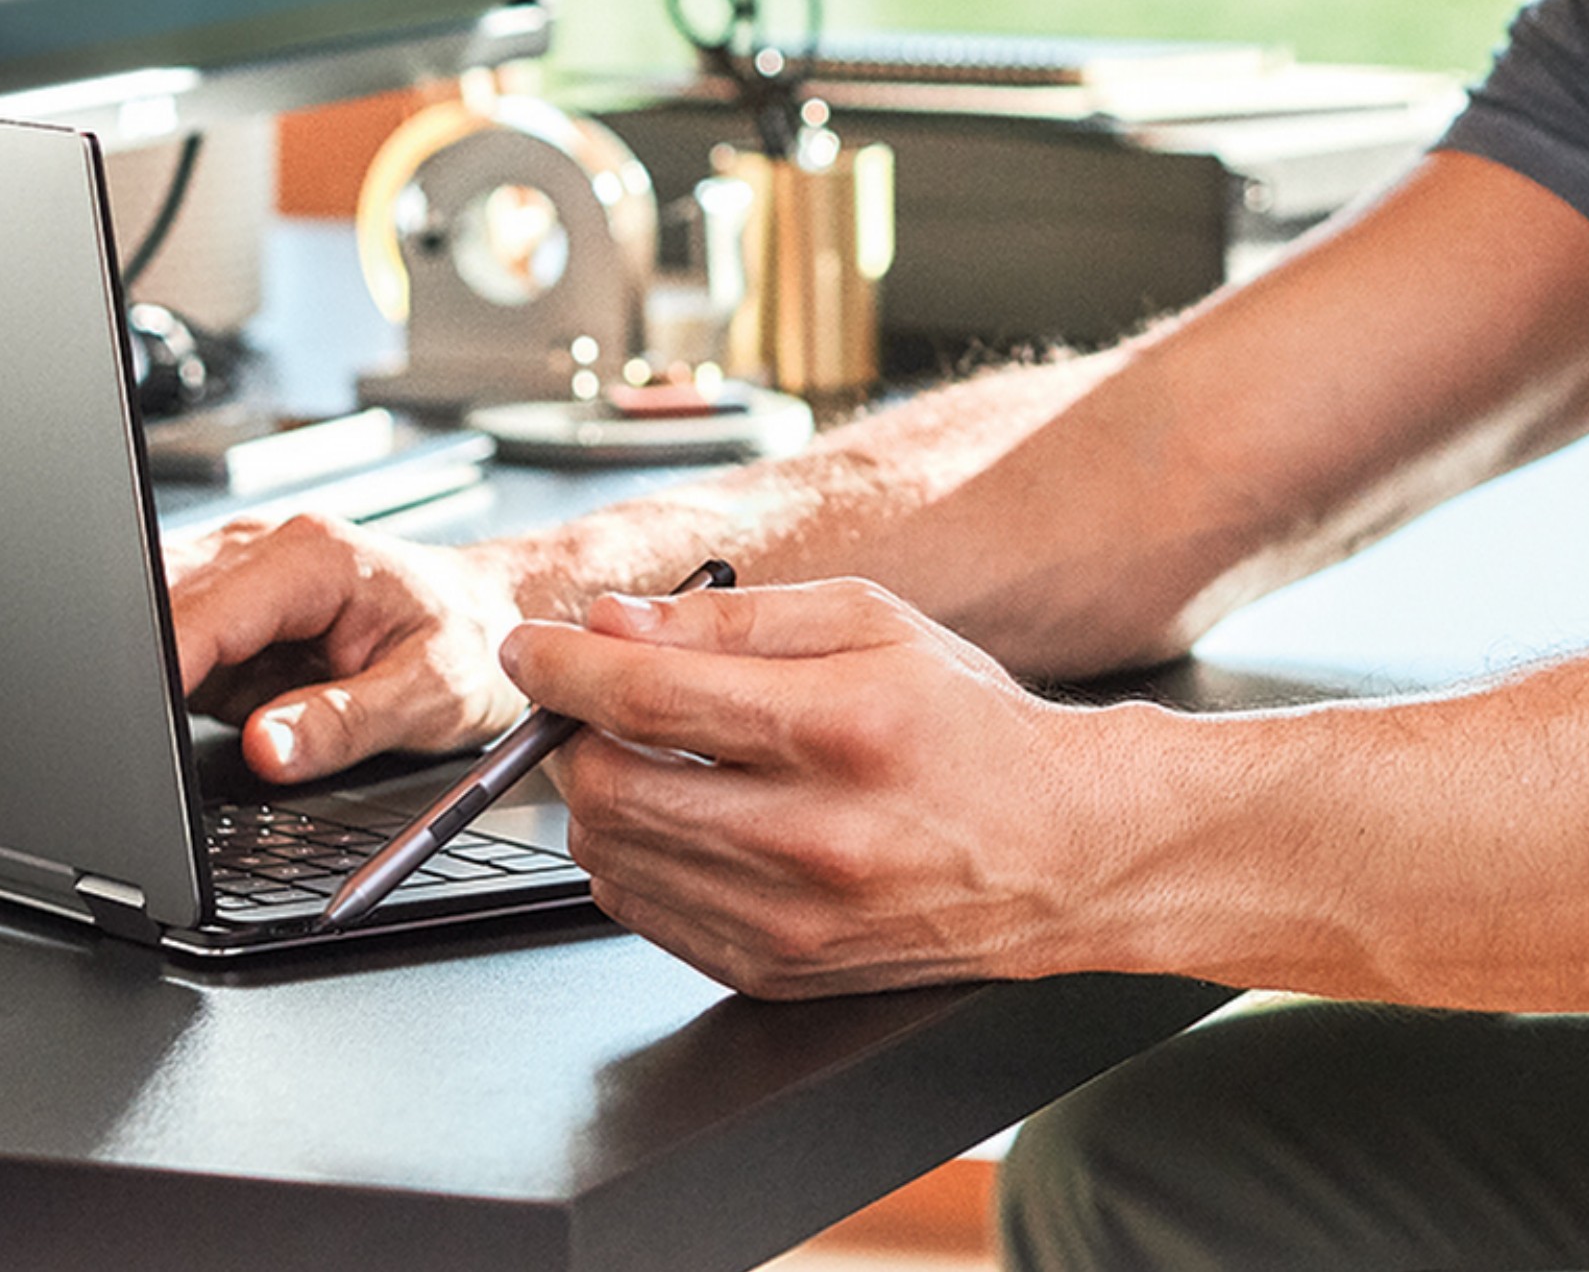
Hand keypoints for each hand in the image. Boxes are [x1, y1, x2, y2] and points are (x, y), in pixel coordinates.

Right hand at [160, 513, 528, 782]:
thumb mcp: (432, 695)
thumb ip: (344, 724)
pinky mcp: (235, 614)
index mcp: (313, 558)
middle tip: (160, 737)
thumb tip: (266, 748)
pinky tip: (238, 702)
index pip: (206, 609)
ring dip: (170, 678)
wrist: (493, 615)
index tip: (140, 717)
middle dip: (149, 669)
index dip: (165, 663)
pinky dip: (187, 685)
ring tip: (233, 714)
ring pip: (159, 620)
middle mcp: (267, 551)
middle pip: (163, 603)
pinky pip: (184, 648)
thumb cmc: (472, 640)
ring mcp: (244, 578)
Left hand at [508, 576, 1147, 998]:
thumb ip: (730, 616)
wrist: (1062, 853)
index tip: (527, 647)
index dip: (561, 668)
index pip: (648, 700)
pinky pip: (642, 912)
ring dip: (603, 796)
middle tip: (594, 704)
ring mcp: (791, 920)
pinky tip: (692, 821)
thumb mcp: (869, 624)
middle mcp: (814, 837)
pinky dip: (637, 858)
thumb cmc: (968, 728)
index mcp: (841, 729)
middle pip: (608, 790)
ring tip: (659, 761)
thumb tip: (611, 623)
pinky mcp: (774, 972)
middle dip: (573, 735)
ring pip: (611, 856)